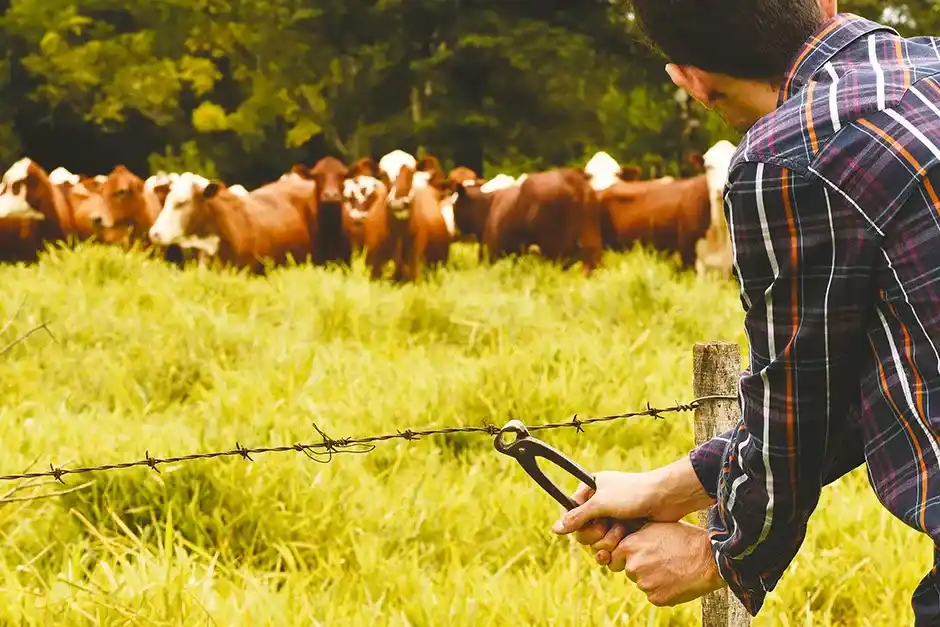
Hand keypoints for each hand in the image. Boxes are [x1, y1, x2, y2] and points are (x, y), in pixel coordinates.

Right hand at [551, 457, 715, 548]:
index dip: (579, 522)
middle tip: (609, 527)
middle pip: (583, 530)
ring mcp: (613, 516)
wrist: (666, 498)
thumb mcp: (600, 504)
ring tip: (624, 529)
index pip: (571, 513)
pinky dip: (618, 545)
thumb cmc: (633, 494)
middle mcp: (600, 502)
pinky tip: (625, 542)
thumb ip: (576, 517)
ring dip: (610, 539)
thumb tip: (555, 529)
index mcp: (591, 488)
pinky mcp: (626, 529)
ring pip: (598, 541)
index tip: (593, 521)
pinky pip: (612, 545)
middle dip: (596, 533)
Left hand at [597, 521, 725, 606]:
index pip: (615, 556)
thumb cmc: (684, 537)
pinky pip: (654, 595)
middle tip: (661, 560)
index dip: (627, 556)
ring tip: (672, 567)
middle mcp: (633, 566)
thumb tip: (623, 538)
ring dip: (653, 579)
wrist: (708, 557)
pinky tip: (677, 579)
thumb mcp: (655, 526)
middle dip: (641, 567)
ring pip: (643, 583)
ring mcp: (644, 584)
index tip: (639, 555)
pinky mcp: (656, 598)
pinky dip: (663, 590)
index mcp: (629, 546)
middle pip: (629, 570)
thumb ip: (636, 534)